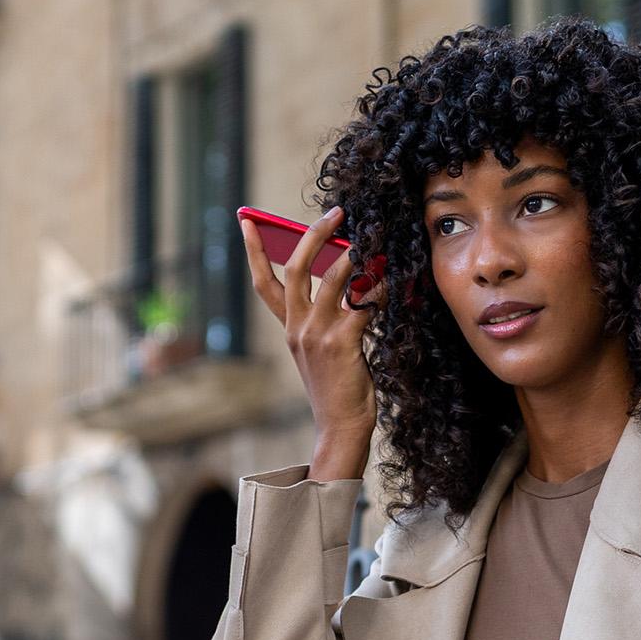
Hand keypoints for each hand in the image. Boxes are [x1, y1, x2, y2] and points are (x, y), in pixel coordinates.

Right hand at [239, 207, 384, 473]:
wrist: (341, 426)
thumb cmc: (338, 388)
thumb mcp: (321, 350)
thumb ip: (326, 317)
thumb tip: (349, 278)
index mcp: (289, 328)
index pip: (264, 283)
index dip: (254, 250)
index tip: (247, 220)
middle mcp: (298, 328)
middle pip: (294, 269)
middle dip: (313, 235)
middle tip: (335, 213)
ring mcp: (317, 335)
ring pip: (331, 279)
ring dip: (353, 256)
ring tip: (370, 241)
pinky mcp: (342, 343)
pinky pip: (363, 303)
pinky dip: (380, 288)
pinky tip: (393, 280)